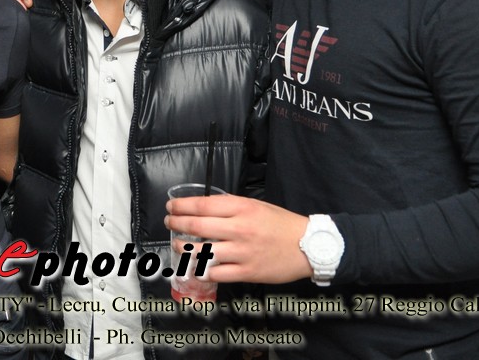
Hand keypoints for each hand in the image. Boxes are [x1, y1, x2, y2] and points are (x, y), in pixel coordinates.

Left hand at [165, 194, 312, 283]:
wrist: (308, 246)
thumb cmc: (281, 223)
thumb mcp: (256, 205)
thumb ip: (231, 207)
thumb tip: (203, 208)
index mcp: (242, 208)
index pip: (202, 205)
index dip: (181, 206)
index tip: (171, 208)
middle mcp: (239, 229)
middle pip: (197, 226)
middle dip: (176, 224)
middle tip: (169, 223)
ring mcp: (242, 252)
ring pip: (202, 251)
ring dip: (183, 247)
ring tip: (178, 244)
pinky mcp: (247, 272)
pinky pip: (216, 273)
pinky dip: (201, 271)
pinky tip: (195, 267)